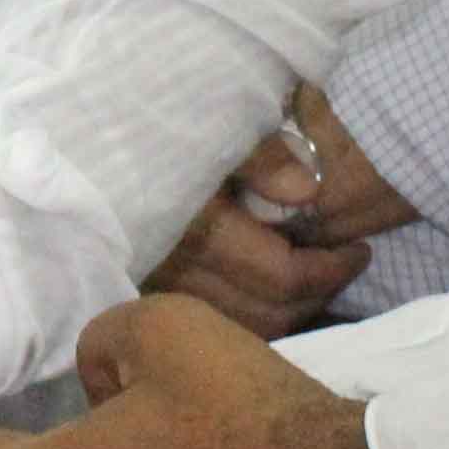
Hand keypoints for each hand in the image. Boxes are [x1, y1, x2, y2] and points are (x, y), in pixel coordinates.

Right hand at [147, 89, 419, 335]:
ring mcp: (160, 289)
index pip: (282, 277)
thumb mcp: (214, 123)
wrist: (90, 141)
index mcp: (199, 230)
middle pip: (268, 313)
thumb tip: (308, 193)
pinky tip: (270, 285)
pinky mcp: (150, 291)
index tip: (359, 249)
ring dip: (289, 309)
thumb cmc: (159, 124)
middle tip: (344, 263)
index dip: (330, 270)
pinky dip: (254, 312)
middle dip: (317, 294)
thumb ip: (262, 155)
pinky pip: (217, 320)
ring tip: (315, 276)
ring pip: (244, 326)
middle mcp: (177, 272)